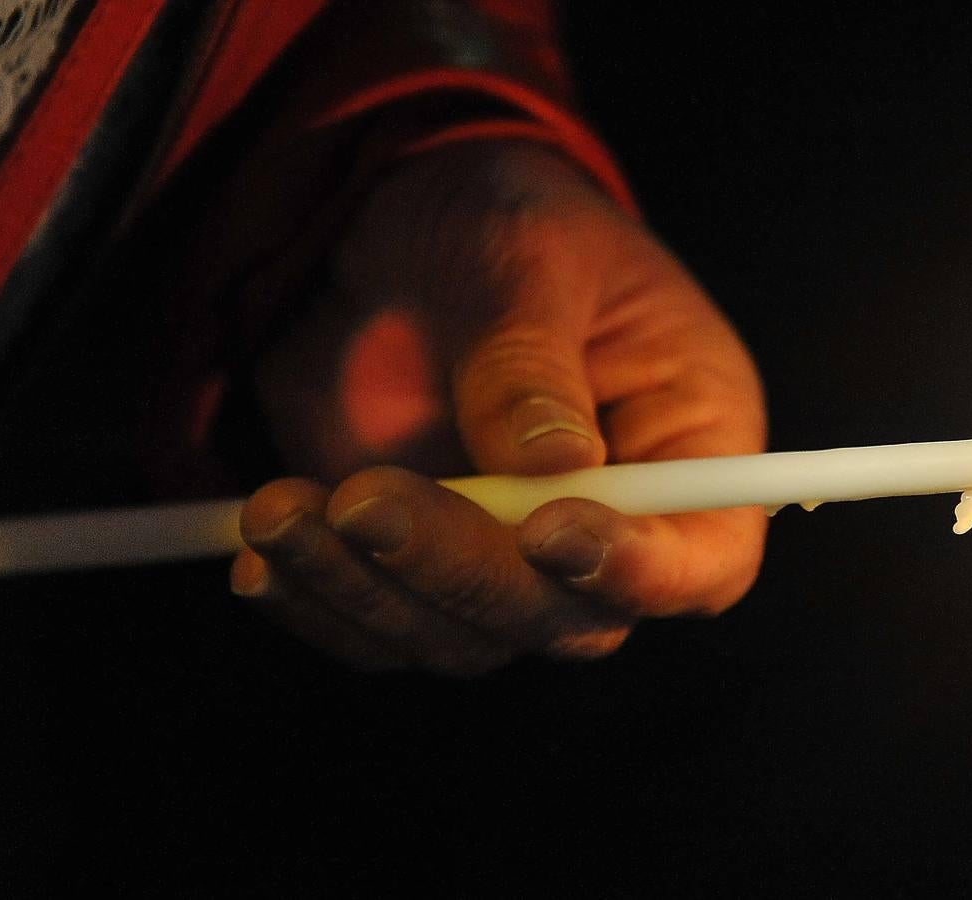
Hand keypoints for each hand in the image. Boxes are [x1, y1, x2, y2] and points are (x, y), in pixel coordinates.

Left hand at [230, 142, 765, 673]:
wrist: (387, 226)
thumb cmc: (494, 218)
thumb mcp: (526, 250)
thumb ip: (532, 356)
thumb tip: (556, 465)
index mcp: (687, 436)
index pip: (706, 555)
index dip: (643, 570)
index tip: (552, 531)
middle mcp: (610, 521)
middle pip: (570, 616)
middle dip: (465, 571)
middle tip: (367, 498)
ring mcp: (507, 554)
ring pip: (464, 637)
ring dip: (370, 591)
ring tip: (283, 510)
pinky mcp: (416, 565)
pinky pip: (379, 627)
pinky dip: (321, 603)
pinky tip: (264, 556)